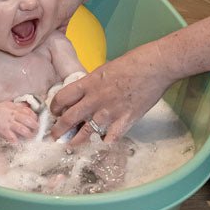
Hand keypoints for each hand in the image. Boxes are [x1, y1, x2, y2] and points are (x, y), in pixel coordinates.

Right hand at [0, 102, 38, 142]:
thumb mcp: (8, 105)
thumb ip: (18, 106)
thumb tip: (28, 106)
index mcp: (15, 109)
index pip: (28, 112)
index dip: (34, 117)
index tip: (37, 121)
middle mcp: (13, 115)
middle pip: (28, 120)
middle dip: (34, 126)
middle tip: (37, 131)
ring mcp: (9, 123)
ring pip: (22, 129)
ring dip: (28, 134)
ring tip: (30, 137)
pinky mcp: (4, 130)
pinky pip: (11, 136)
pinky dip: (15, 140)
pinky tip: (17, 143)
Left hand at [50, 43, 174, 143]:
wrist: (155, 67)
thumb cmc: (132, 63)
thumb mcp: (104, 70)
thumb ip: (93, 84)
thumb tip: (86, 94)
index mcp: (88, 83)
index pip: (62, 98)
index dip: (55, 107)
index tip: (56, 112)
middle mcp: (94, 100)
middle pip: (68, 119)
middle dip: (58, 130)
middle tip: (55, 136)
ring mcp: (109, 113)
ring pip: (84, 133)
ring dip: (75, 141)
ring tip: (71, 146)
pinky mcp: (124, 122)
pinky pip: (108, 139)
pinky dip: (103, 143)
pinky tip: (101, 143)